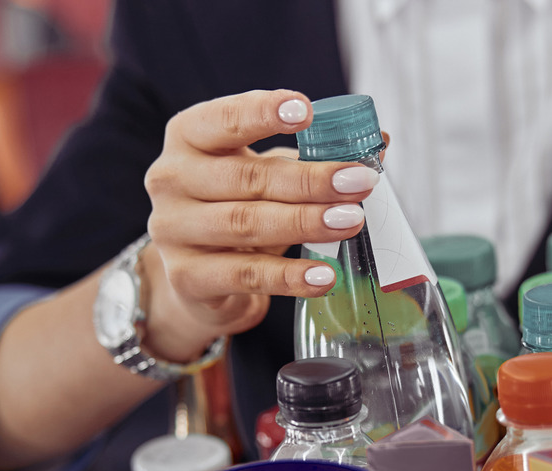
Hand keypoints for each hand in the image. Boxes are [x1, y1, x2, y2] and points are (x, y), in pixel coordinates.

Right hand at [141, 89, 380, 362]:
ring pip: (245, 224)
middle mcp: (171, 179)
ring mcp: (173, 230)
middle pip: (245, 176)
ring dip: (305, 222)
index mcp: (189, 138)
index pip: (222, 118)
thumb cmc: (238, 207)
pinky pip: (244, 275)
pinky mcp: (186, 278)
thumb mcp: (269, 174)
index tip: (307, 110)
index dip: (262, 113)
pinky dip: (288, 276)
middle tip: (360, 181)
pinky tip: (324, 275)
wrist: (199, 277)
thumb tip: (379, 142)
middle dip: (309, 179)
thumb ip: (314, 155)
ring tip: (351, 221)